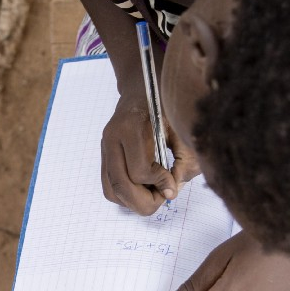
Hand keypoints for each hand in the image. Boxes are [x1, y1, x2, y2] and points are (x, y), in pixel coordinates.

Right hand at [101, 93, 196, 214]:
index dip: (160, 183)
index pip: (140, 170)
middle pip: (120, 186)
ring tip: (154, 192)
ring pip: (112, 191)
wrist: (143, 89)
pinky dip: (126, 196)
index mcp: (131, 127)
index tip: (173, 182)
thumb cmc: (166, 106)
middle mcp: (112, 138)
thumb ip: (185, 158)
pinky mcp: (104, 156)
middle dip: (145, 202)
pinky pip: (109, 187)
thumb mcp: (182, 127)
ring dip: (134, 201)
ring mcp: (104, 147)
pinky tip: (144, 188)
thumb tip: (172, 191)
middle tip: (164, 197)